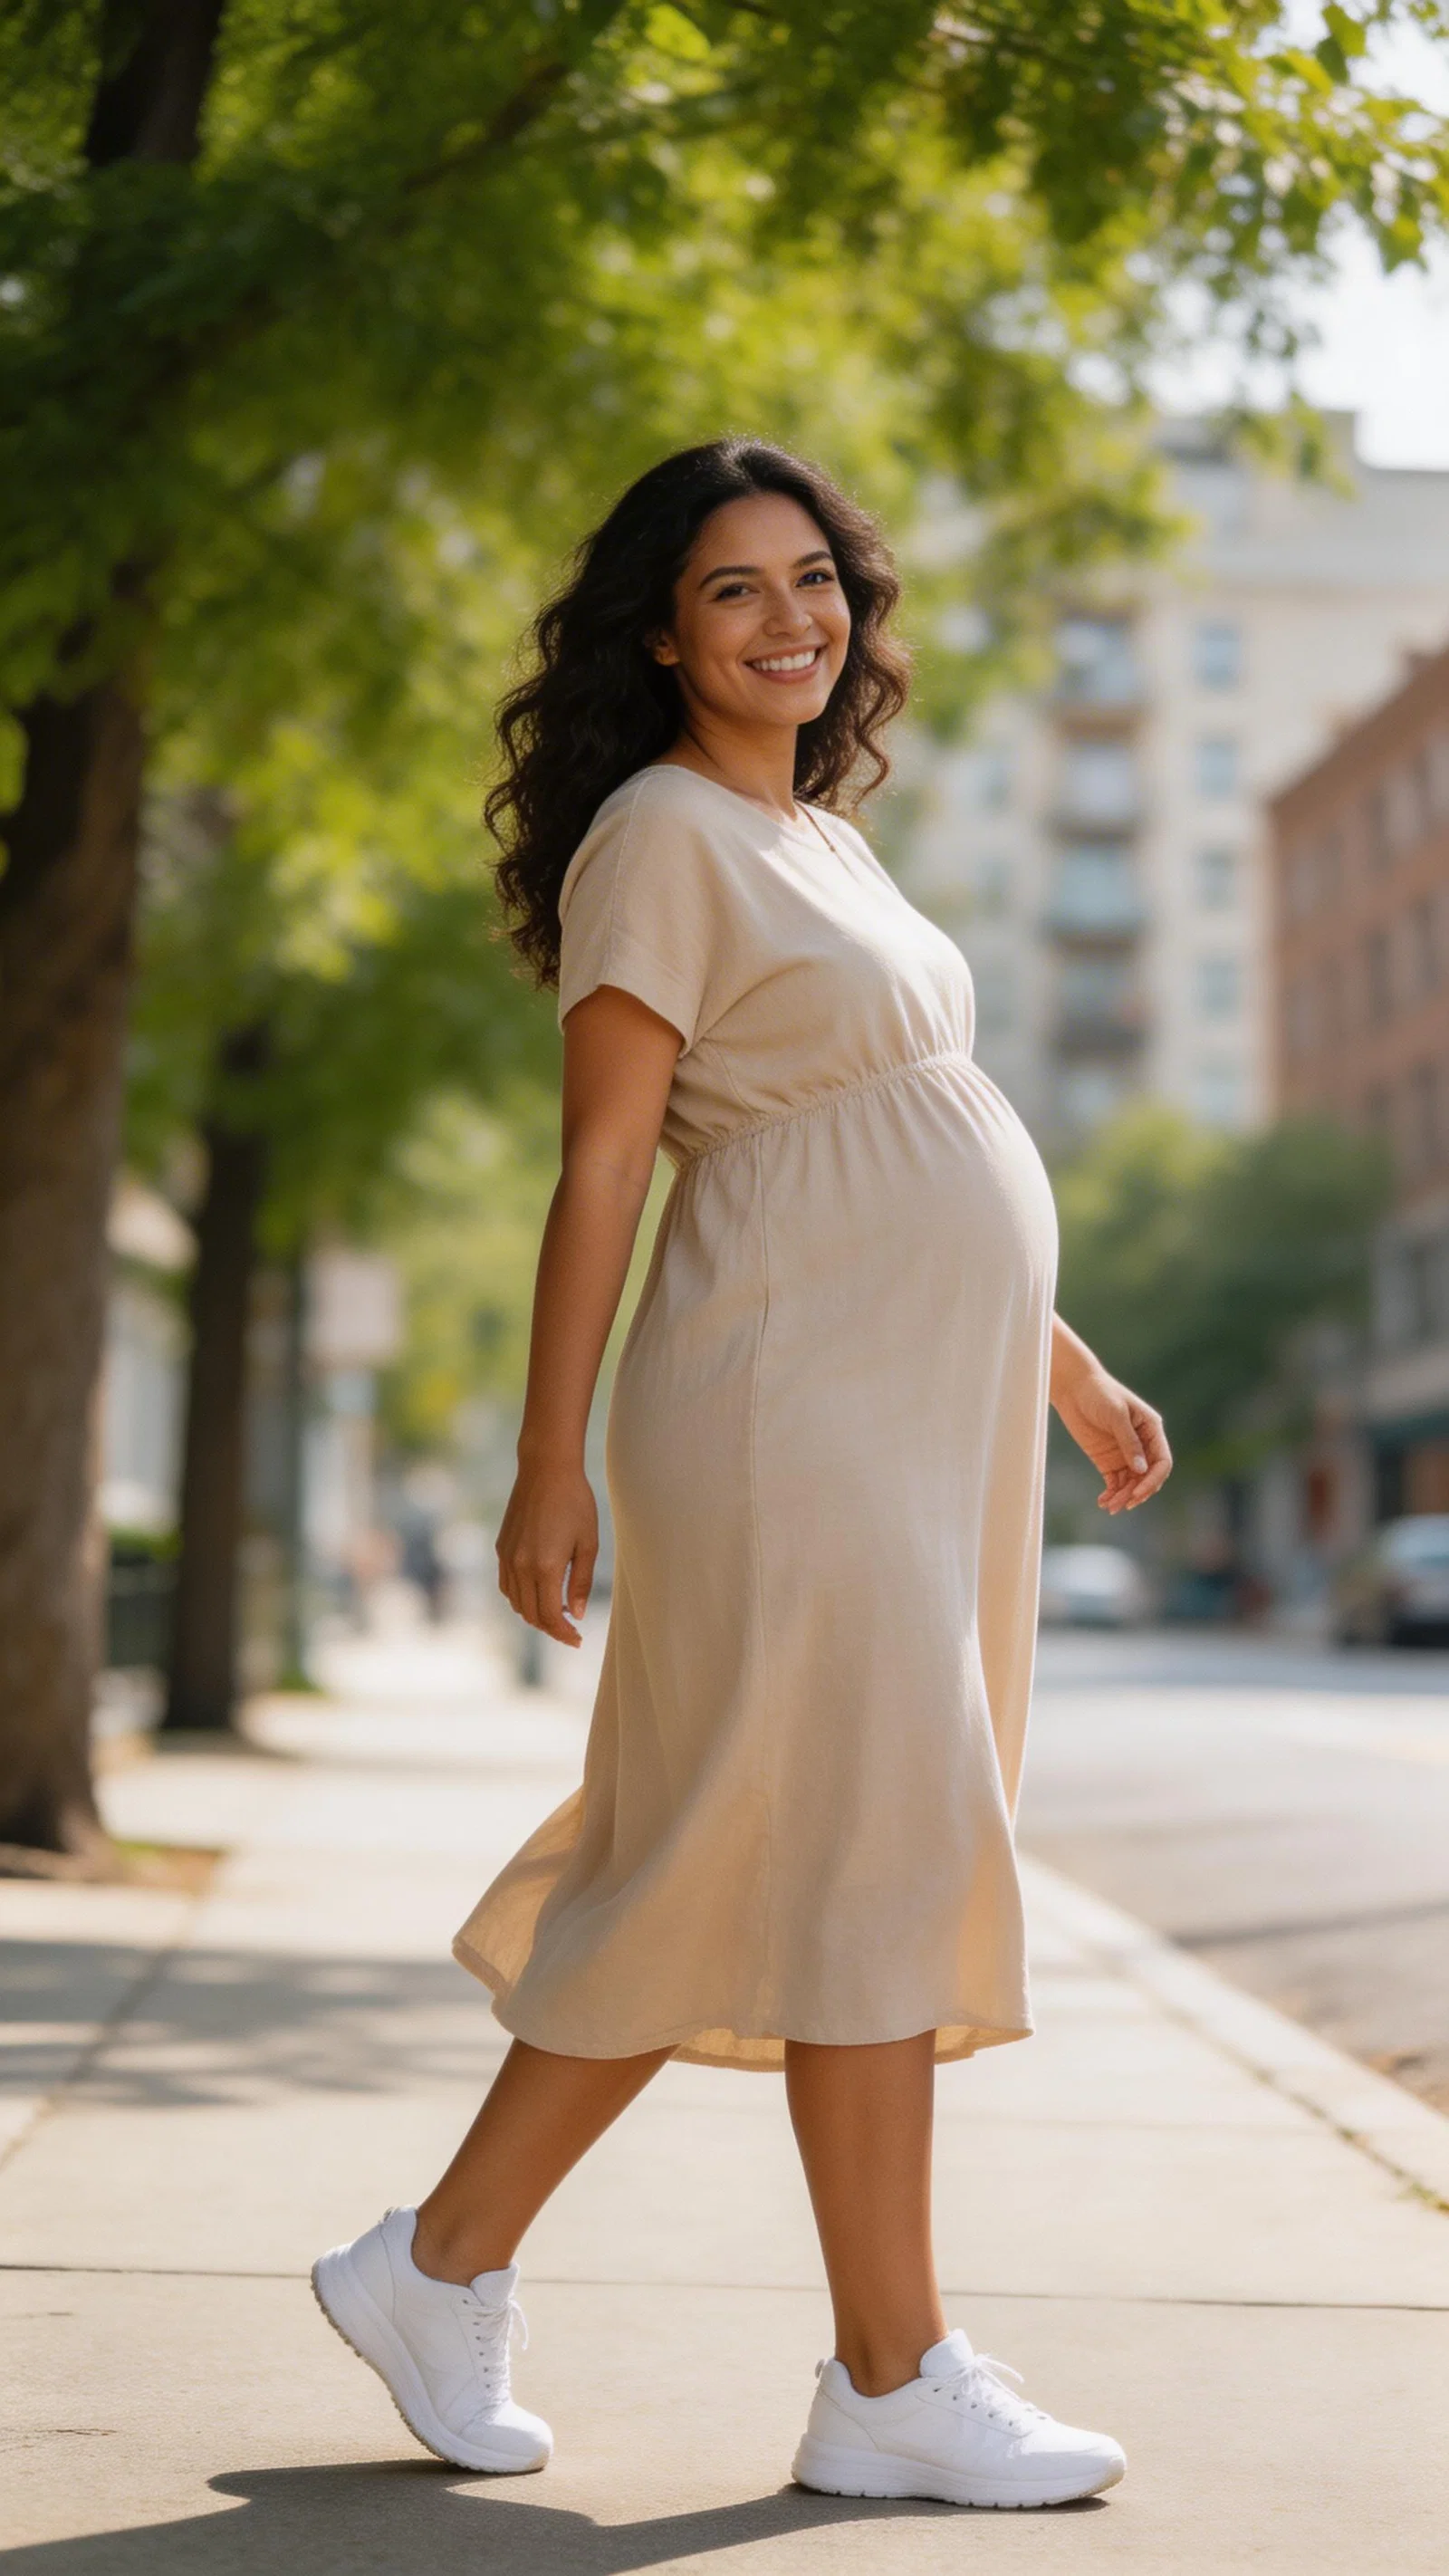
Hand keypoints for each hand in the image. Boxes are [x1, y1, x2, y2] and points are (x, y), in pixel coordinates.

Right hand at [495, 1459, 597, 1644]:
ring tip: (558, 1613)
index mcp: (545, 1568)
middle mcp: (520, 1566)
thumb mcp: (587, 1544)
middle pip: (531, 1615)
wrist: (546, 1470)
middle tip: (571, 1630)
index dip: (564, 1633)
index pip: (550, 1617)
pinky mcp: (501, 1548)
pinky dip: (520, 1598)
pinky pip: (507, 1585)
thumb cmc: (575, 1503)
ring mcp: (507, 1557)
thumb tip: (577, 1613)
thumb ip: (580, 1582)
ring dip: (535, 1615)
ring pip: (516, 1603)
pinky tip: (539, 1592)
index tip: (578, 1639)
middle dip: (551, 1628)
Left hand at [1051, 1349, 1171, 1516]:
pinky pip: (1115, 1482)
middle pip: (1148, 1476)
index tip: (1138, 1492)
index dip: (1153, 1480)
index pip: (1162, 1461)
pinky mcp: (1108, 1460)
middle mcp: (1142, 1444)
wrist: (1073, 1387)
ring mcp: (1125, 1453)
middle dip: (1138, 1492)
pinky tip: (1103, 1501)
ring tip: (1110, 1507)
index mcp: (1151, 1430)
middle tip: (1124, 1504)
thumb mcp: (1116, 1415)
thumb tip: (1141, 1470)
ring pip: (1131, 1483)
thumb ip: (1129, 1442)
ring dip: (1123, 1497)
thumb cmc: (1099, 1393)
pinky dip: (1111, 1493)